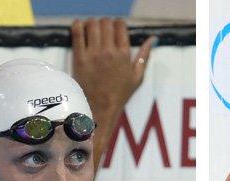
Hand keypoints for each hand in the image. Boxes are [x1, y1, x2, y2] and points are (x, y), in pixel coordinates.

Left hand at [72, 18, 155, 167]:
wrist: (99, 108)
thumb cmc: (119, 94)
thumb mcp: (137, 76)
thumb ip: (144, 55)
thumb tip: (152, 39)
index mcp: (124, 54)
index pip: (120, 26)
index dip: (117, 23)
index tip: (115, 28)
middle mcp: (109, 51)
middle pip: (105, 22)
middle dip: (104, 23)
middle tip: (103, 29)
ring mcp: (93, 54)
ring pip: (91, 24)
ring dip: (92, 23)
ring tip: (91, 30)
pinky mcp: (79, 57)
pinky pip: (77, 33)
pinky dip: (77, 25)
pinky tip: (79, 27)